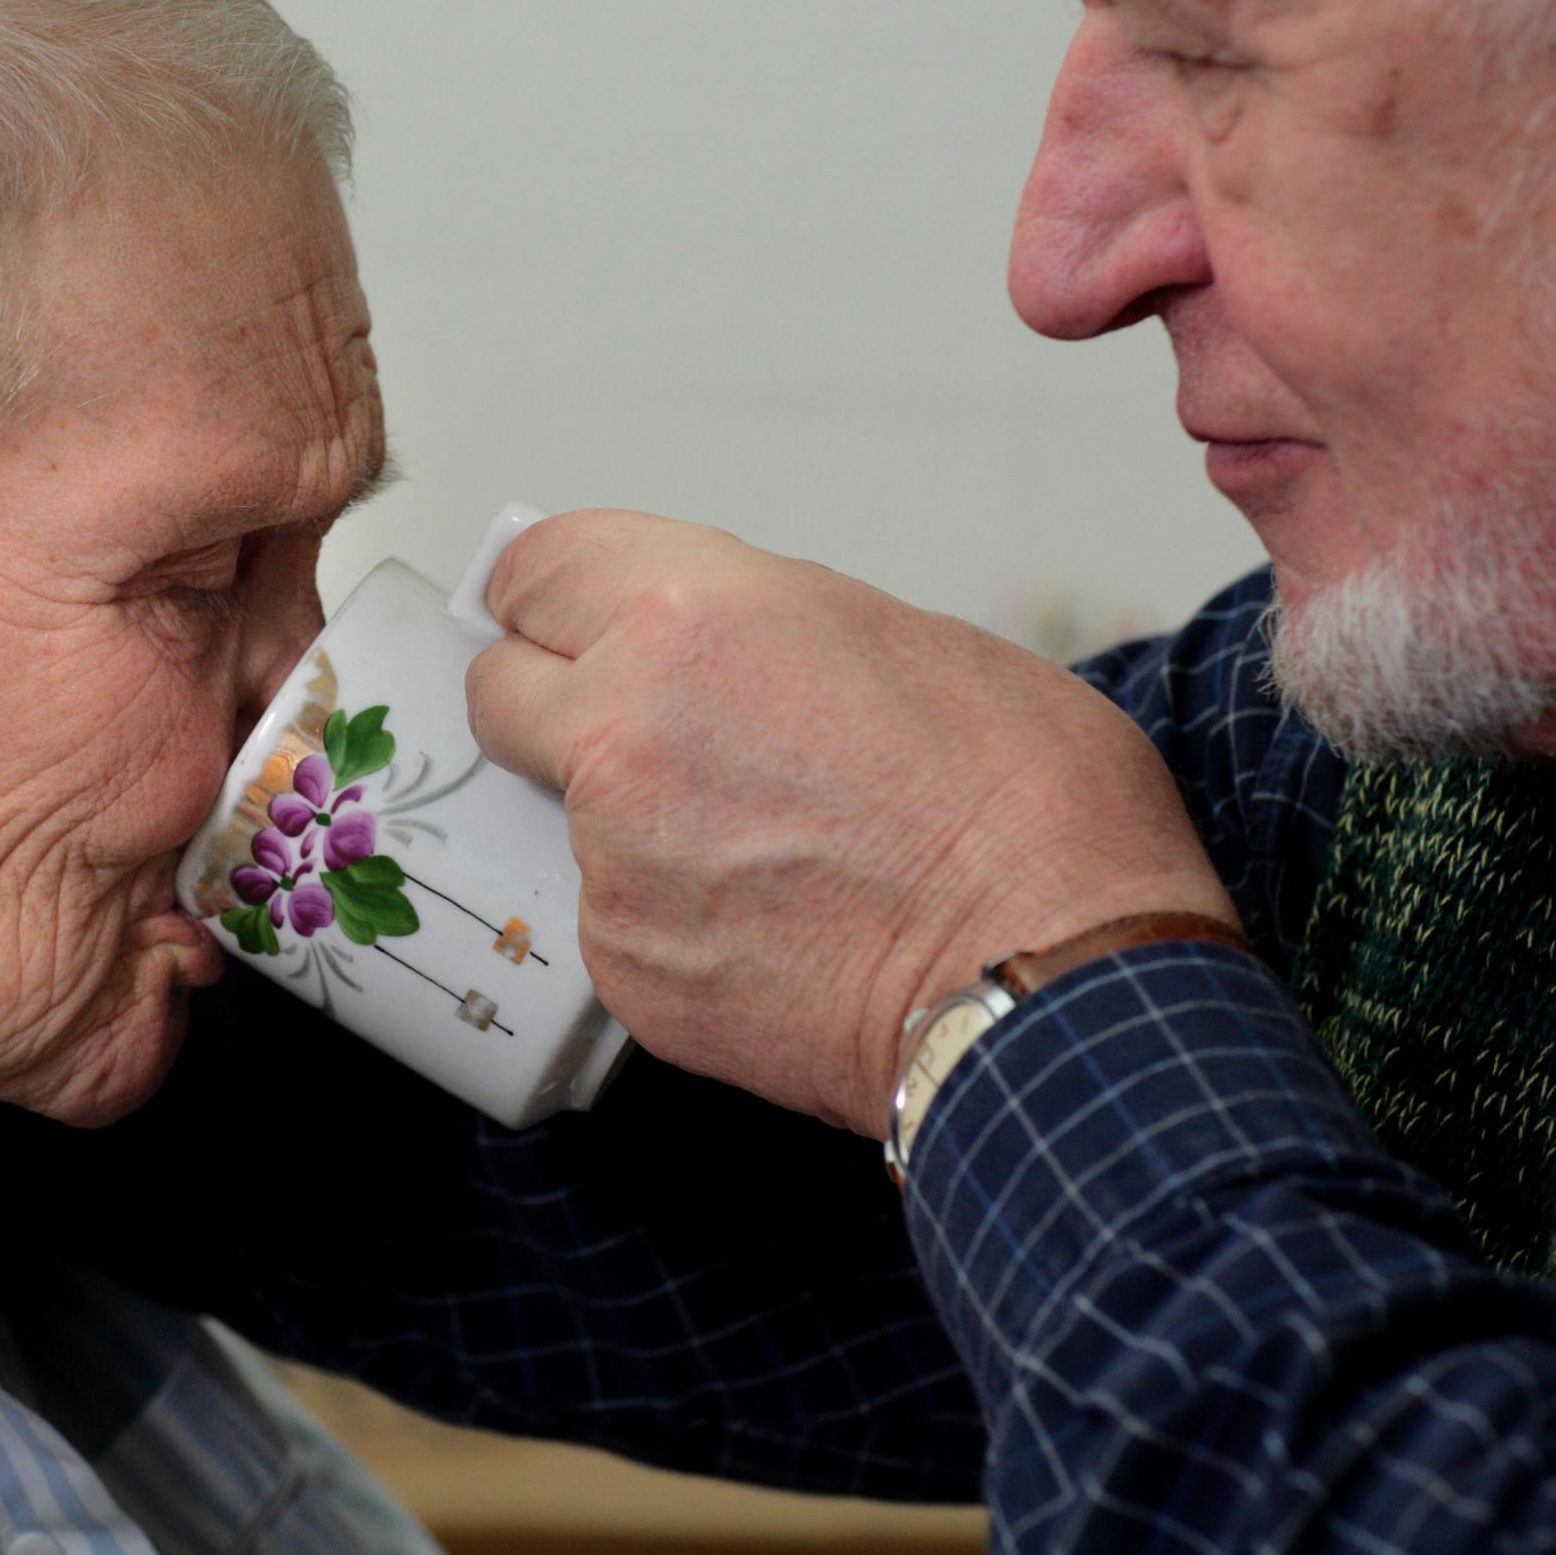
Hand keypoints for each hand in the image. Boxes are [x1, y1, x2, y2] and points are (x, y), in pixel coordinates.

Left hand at [465, 511, 1233, 1138]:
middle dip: (555, 704)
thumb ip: (766, 626)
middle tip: (644, 732)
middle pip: (500, 692)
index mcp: (687, 616)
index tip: (566, 619)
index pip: (533, 574)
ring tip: (767, 852)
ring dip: (631, 824)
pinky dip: (673, 923)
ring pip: (567, 818)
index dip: (555, 598)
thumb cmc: (1028, 806)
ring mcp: (612, 861)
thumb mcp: (904, 635)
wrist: (1055, 980)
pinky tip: (774, 928)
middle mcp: (621, 731)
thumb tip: (722, 647)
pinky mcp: (627, 969)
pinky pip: (616, 922)